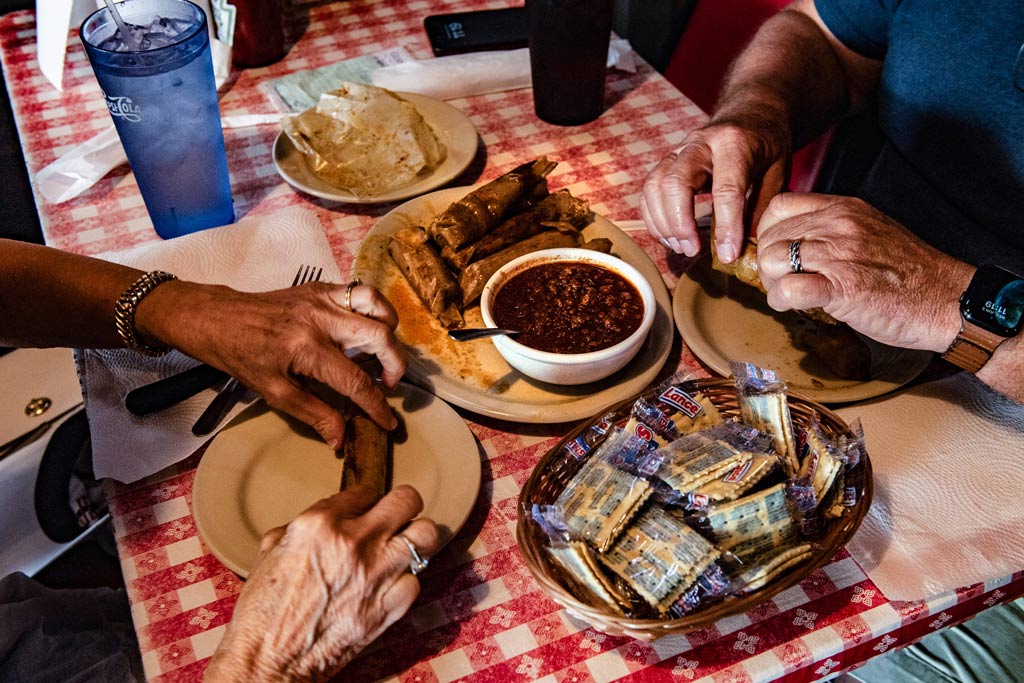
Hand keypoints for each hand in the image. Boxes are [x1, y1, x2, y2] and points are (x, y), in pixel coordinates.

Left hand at [139, 281, 407, 447]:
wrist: (219, 318)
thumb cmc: (242, 358)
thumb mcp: (275, 393)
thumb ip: (314, 415)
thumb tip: (342, 440)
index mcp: (307, 349)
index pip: (356, 381)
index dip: (377, 406)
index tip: (388, 422)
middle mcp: (321, 318)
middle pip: (379, 337)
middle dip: (395, 366)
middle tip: (388, 384)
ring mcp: (323, 297)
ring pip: (377, 306)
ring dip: (389, 332)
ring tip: (382, 352)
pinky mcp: (321, 288)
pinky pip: (361, 292)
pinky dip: (375, 310)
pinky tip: (368, 328)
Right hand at [204, 485, 440, 682]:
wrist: (267, 661)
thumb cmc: (263, 610)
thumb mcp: (271, 549)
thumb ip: (304, 524)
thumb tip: (330, 517)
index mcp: (319, 524)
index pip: (365, 491)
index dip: (365, 501)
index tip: (364, 511)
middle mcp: (353, 542)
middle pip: (407, 500)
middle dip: (403, 506)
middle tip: (396, 518)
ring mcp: (376, 574)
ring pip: (426, 535)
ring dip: (415, 539)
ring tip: (403, 547)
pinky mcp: (389, 607)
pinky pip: (416, 581)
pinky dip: (405, 583)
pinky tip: (389, 587)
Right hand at [641, 117, 789, 261]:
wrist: (750, 114)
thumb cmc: (767, 146)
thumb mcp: (777, 173)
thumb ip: (760, 209)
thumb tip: (744, 250)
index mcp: (735, 143)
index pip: (726, 189)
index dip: (726, 226)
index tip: (728, 254)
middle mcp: (700, 142)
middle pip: (675, 182)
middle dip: (680, 223)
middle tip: (693, 250)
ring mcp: (678, 150)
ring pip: (655, 186)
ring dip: (664, 223)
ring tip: (682, 247)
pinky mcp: (666, 162)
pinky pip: (649, 191)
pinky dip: (654, 218)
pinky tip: (670, 237)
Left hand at [755, 193, 973, 350]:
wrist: (948, 300)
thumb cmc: (911, 273)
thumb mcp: (870, 232)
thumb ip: (832, 231)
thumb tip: (795, 243)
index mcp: (844, 209)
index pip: (780, 207)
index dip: (768, 232)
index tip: (777, 252)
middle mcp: (838, 226)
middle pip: (770, 237)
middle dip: (768, 264)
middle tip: (783, 281)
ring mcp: (840, 255)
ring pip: (772, 261)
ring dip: (773, 284)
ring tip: (789, 295)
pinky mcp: (842, 288)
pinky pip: (788, 289)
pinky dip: (782, 301)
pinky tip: (795, 306)